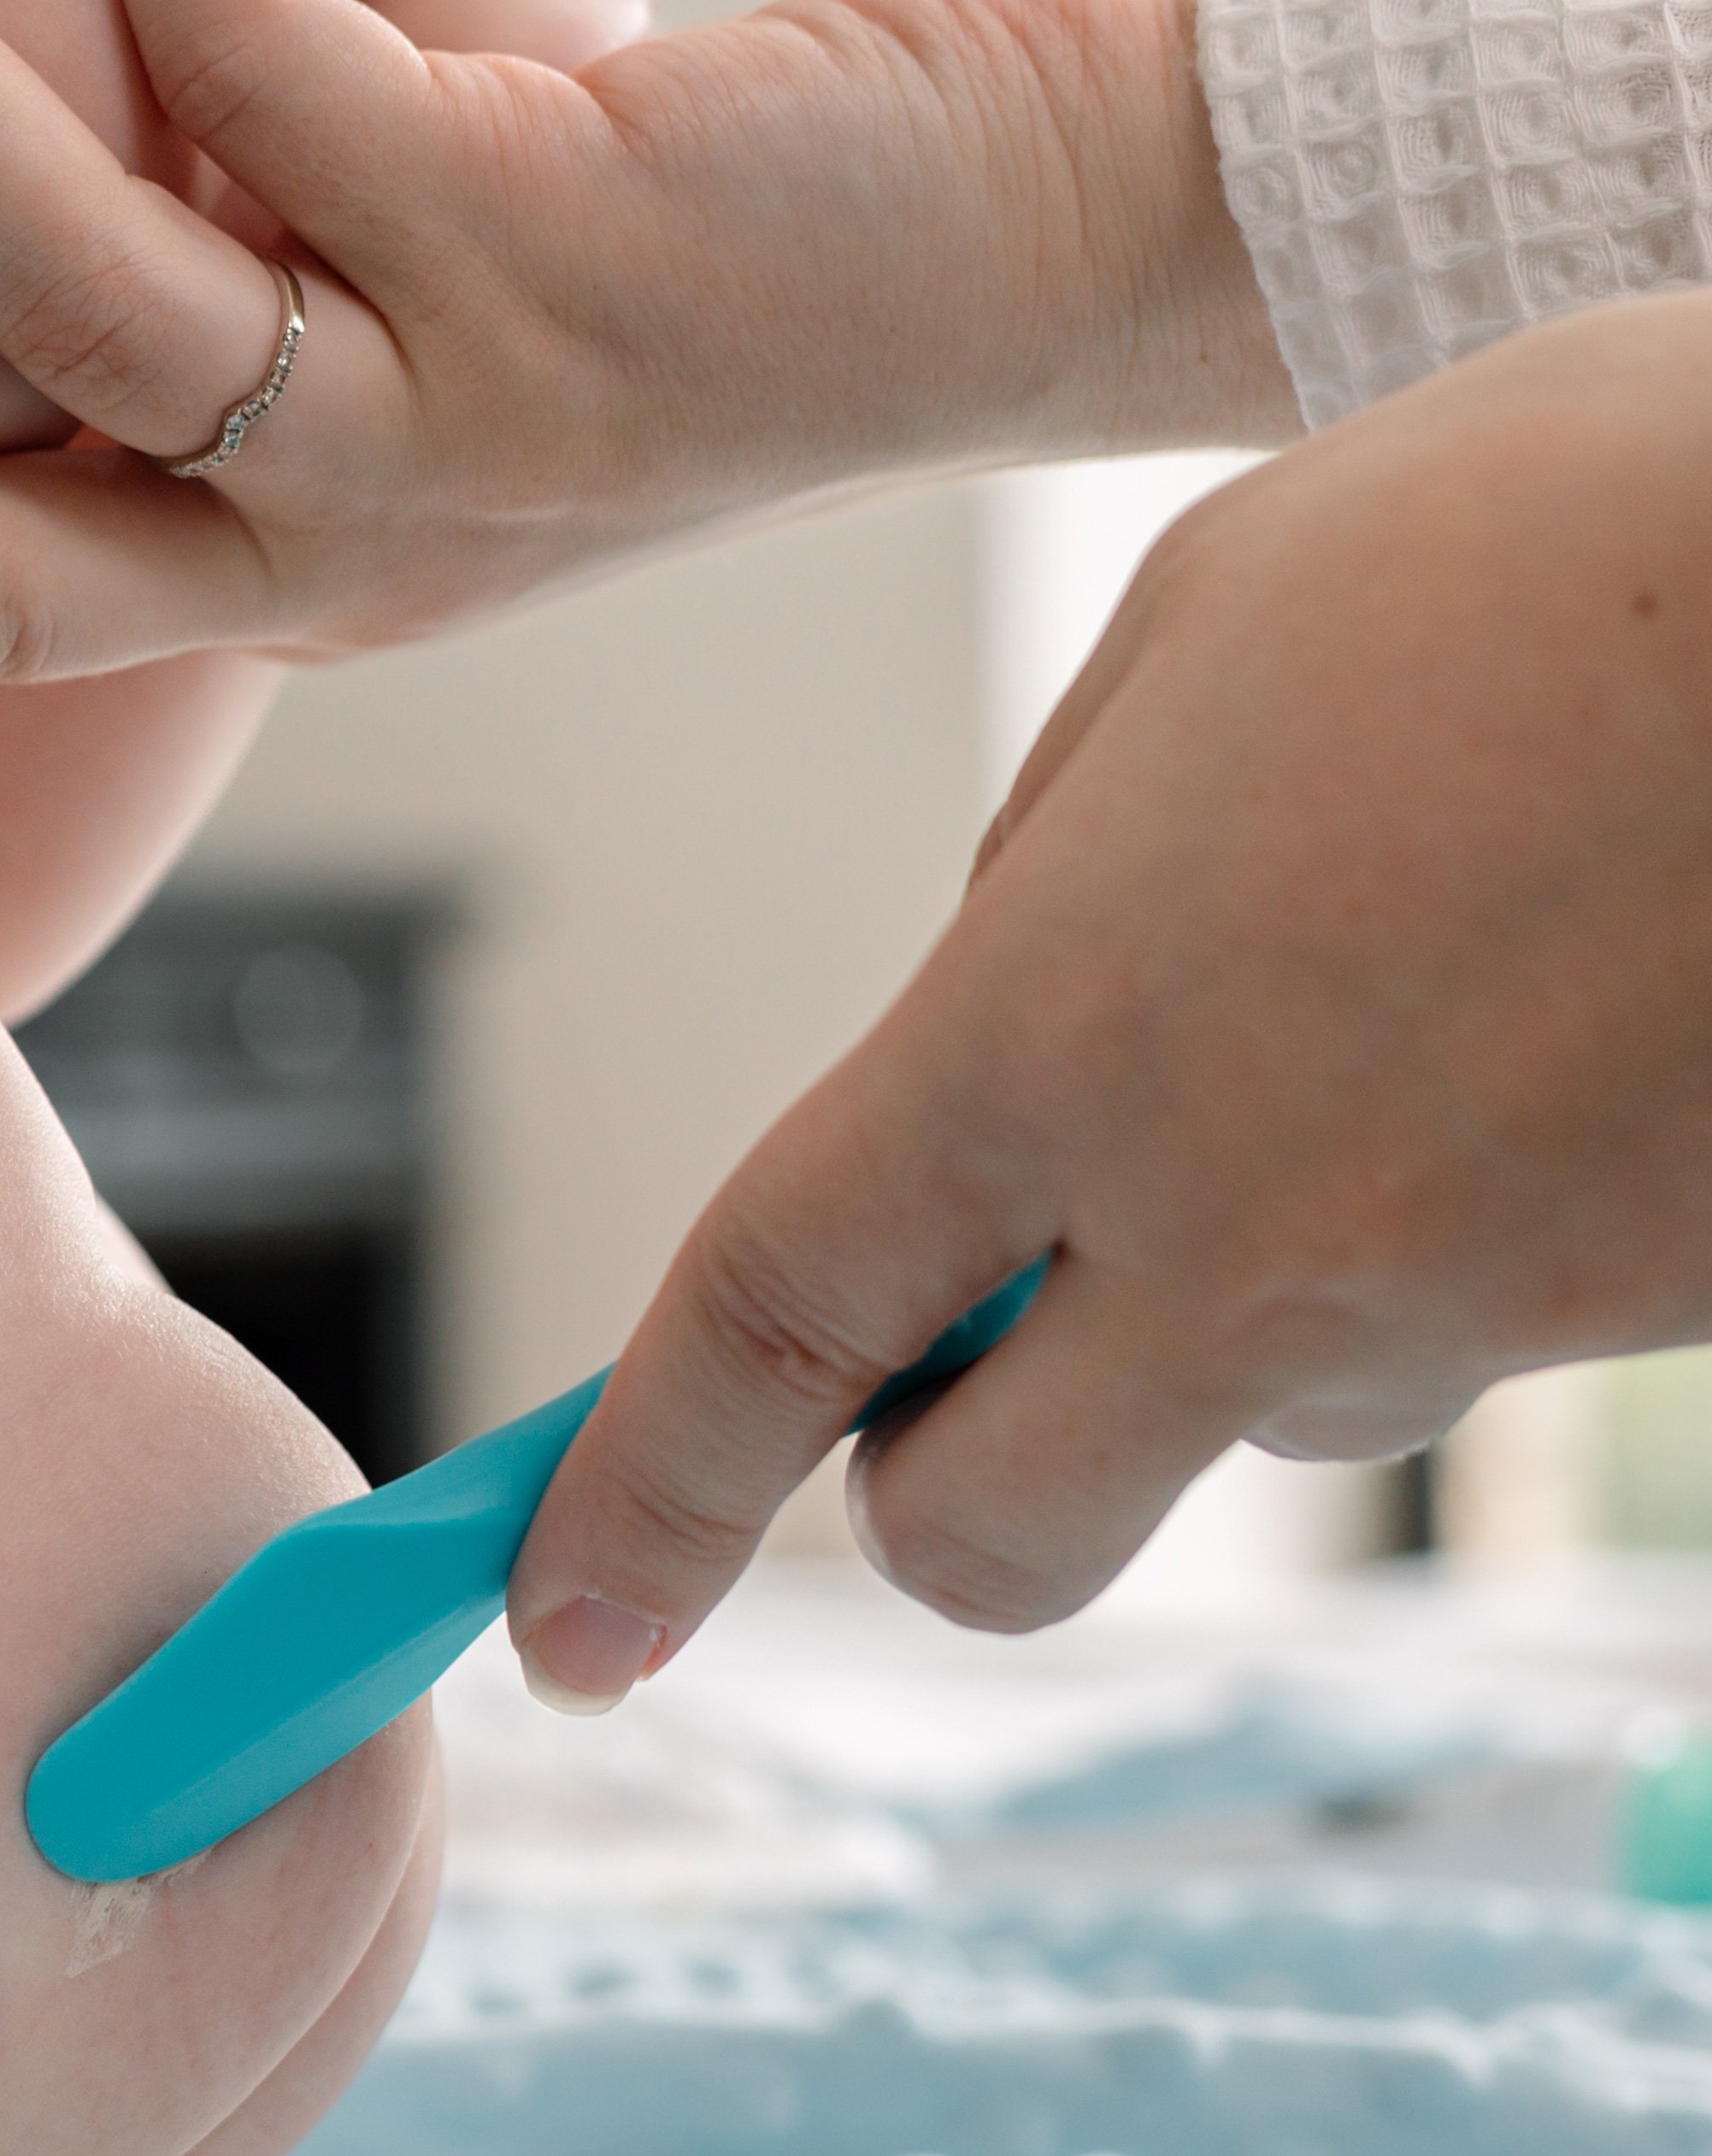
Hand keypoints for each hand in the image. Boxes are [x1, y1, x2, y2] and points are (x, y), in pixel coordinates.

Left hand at [509, 285, 1711, 1677]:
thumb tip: (1013, 993)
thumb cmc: (1576, 530)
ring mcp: (1481, 1303)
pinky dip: (1451, 1222)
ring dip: (1239, 1289)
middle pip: (990, 1530)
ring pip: (1260, 1410)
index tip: (555, 1625)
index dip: (636, 1499)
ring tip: (1382, 992)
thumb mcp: (1212, 634)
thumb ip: (1057, 873)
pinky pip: (1479, 1328)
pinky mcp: (1664, 1319)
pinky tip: (1541, 1006)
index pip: (764, 1329)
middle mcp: (1247, 1222)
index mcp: (1060, 1029)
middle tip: (972, 1330)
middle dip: (937, 1484)